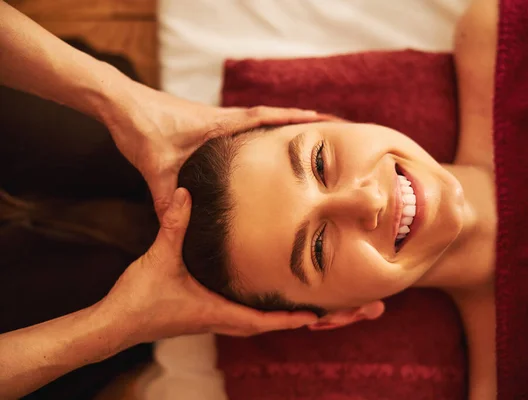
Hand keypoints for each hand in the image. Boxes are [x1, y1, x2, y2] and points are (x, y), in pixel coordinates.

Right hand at [101, 188, 317, 343]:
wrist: (113, 325)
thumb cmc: (138, 298)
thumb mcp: (159, 257)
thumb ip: (174, 224)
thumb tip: (185, 194)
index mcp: (212, 311)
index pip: (259, 321)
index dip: (287, 319)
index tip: (312, 316)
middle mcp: (213, 320)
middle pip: (258, 327)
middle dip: (284, 322)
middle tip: (310, 313)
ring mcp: (204, 321)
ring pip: (244, 326)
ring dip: (267, 320)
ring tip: (287, 310)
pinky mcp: (194, 318)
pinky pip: (230, 320)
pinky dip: (247, 316)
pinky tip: (247, 301)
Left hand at [104, 80, 327, 218]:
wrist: (118, 104)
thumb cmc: (140, 127)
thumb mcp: (155, 167)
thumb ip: (166, 199)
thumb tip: (174, 228)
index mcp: (217, 124)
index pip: (263, 117)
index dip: (292, 118)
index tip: (320, 119)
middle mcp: (219, 118)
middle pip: (265, 115)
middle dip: (293, 120)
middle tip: (321, 128)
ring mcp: (211, 119)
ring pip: (251, 120)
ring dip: (274, 124)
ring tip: (297, 140)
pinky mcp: (199, 123)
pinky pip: (235, 126)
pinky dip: (251, 132)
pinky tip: (251, 149)